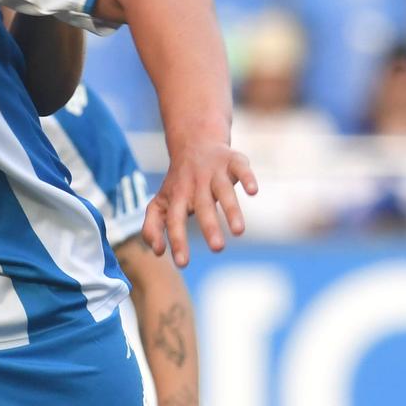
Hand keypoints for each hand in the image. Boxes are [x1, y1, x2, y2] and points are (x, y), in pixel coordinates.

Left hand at [143, 142, 257, 266]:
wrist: (194, 141)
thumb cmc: (179, 182)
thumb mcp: (160, 202)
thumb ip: (152, 226)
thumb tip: (157, 252)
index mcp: (177, 196)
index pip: (175, 220)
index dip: (178, 241)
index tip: (183, 263)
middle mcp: (196, 184)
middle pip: (203, 207)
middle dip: (210, 227)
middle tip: (218, 248)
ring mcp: (215, 172)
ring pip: (224, 190)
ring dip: (231, 209)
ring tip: (239, 231)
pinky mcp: (233, 160)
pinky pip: (241, 168)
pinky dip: (247, 178)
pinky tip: (253, 191)